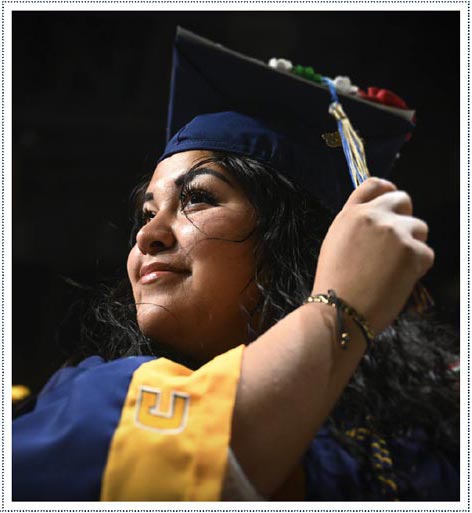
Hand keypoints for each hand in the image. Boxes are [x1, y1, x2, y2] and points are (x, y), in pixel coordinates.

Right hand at [313, 178, 433, 333]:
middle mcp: (374, 217)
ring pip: (419, 228)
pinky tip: (398, 281)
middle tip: (400, 240)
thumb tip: (380, 222)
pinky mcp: (413, 251)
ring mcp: (395, 232)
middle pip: (402, 200)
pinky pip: (426, 254)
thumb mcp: (336, 244)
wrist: (340, 310)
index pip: (373, 185)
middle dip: (405, 217)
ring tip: (394, 269)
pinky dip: (417, 267)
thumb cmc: (335, 285)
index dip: (386, 189)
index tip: (392, 197)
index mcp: (351, 214)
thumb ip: (357, 226)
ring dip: (412, 245)